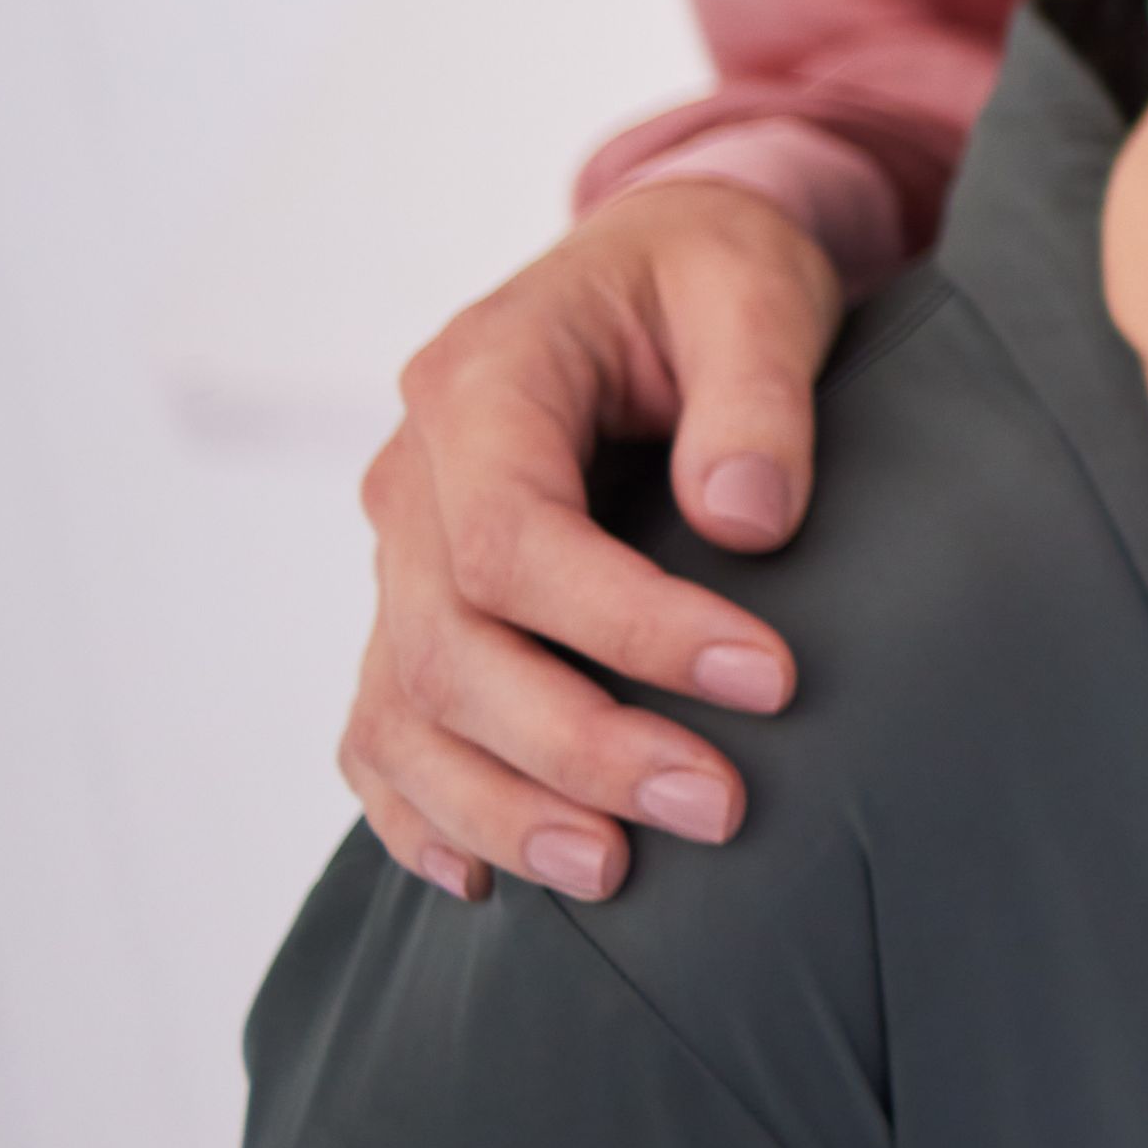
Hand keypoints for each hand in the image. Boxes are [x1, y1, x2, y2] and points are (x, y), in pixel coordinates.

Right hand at [338, 181, 843, 904]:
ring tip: (616, 874)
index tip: (767, 679)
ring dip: (500, 806)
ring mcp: (399, 553)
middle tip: (718, 808)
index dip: (633, 626)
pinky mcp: (417, 608)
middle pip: (451, 647)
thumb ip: (755, 392)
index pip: (517, 542)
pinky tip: (488, 879)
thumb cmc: (713, 273)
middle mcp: (411, 477)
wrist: (658, 267)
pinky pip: (379, 730)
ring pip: (402, 711)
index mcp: (479, 384)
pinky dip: (420, 812)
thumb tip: (745, 518)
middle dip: (578, 745)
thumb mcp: (755, 288)